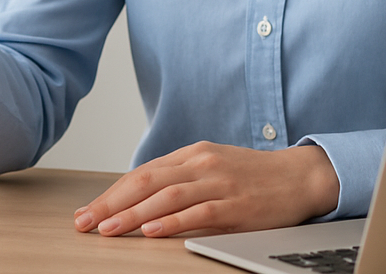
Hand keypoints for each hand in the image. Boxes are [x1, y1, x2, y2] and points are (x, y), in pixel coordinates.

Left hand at [73, 141, 339, 237]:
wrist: (300, 175)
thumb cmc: (253, 175)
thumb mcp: (213, 167)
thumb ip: (180, 178)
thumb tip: (141, 199)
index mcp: (192, 154)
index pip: (142, 173)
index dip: (111, 193)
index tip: (88, 211)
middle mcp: (201, 163)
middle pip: (146, 182)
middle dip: (111, 203)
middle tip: (85, 222)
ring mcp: (218, 182)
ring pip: (167, 196)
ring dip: (133, 214)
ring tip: (109, 229)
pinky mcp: (236, 204)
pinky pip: (199, 213)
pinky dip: (172, 222)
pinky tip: (152, 231)